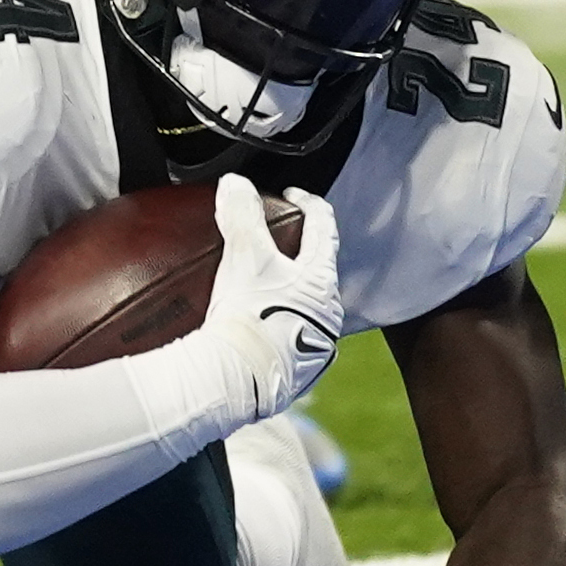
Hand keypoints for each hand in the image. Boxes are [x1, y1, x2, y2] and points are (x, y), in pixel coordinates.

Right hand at [203, 174, 342, 423]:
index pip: (324, 228)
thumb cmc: (248, 315)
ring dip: (289, 293)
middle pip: (318, 271)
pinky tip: (258, 327)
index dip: (309, 204)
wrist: (235, 381)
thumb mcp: (245, 257)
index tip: (292, 195)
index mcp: (322, 280)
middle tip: (275, 242)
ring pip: (307, 307)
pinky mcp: (299, 372)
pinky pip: (292, 339)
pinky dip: (278, 326)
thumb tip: (235, 183)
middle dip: (299, 254)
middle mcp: (329, 313)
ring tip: (262, 286)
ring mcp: (317, 345)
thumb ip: (242, 214)